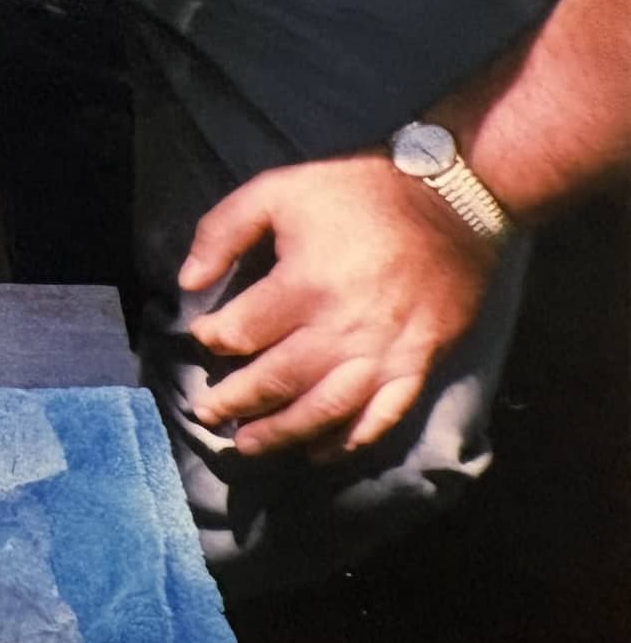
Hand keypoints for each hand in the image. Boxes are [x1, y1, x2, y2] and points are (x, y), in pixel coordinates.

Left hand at [179, 152, 498, 457]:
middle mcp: (343, 331)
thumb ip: (223, 231)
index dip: (214, 339)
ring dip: (283, 434)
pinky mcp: (419, 366)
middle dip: (236, 402)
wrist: (455, 201)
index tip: (203, 337)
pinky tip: (319, 453)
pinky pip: (381, 418)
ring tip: (249, 445)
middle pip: (278, 381)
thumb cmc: (358, 193)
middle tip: (207, 413)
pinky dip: (348, 442)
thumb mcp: (278, 189)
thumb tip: (187, 282)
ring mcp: (385, 355)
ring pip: (325, 412)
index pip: (243, 332)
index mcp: (305, 286)